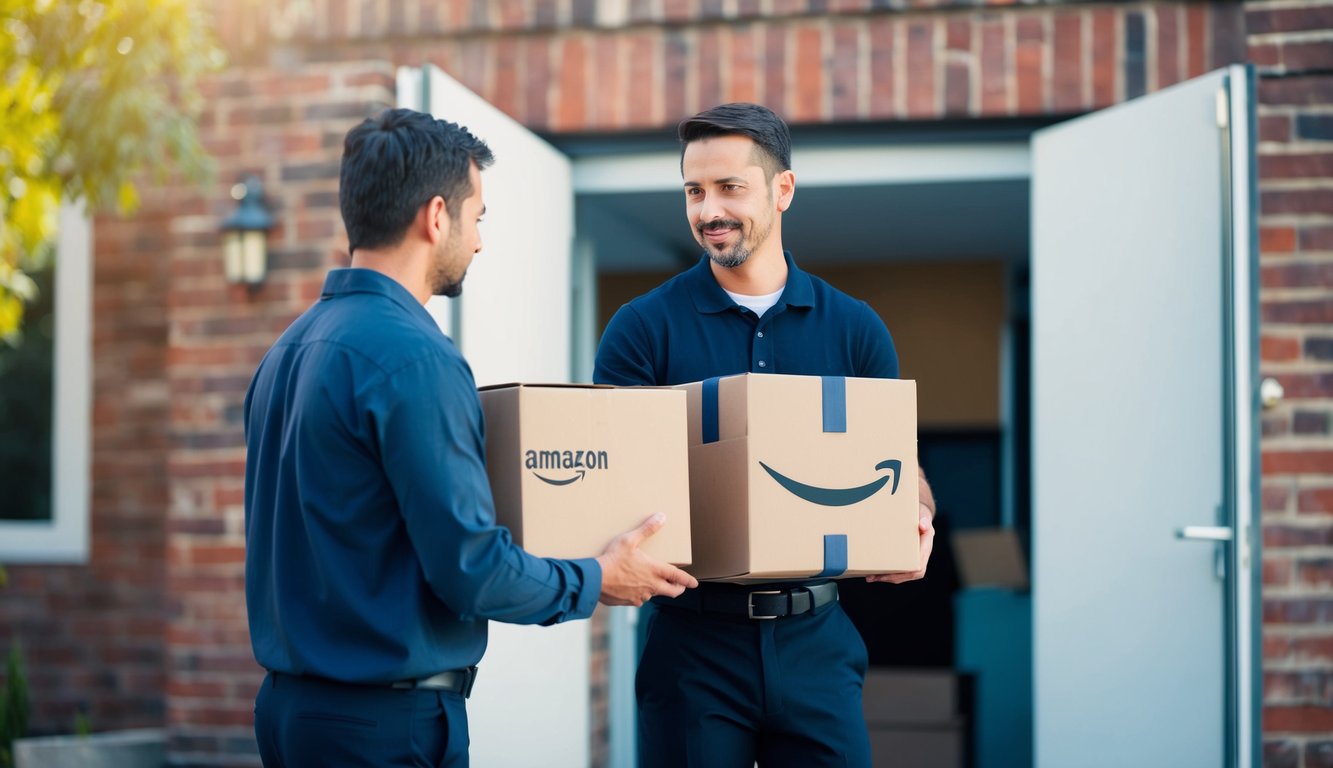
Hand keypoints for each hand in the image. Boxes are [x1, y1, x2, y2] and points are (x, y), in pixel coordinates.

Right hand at [596, 513, 698, 606]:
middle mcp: (651, 585)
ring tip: (652, 583)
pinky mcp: (630, 602)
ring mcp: (641, 595)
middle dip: (678, 589)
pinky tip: (633, 588)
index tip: (694, 583)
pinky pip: (639, 599)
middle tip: (679, 586)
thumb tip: (661, 517)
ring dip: (656, 590)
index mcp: (654, 570)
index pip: (678, 577)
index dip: (688, 580)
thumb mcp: (629, 540)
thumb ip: (647, 529)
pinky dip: (640, 594)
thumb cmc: (612, 559)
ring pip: (655, 595)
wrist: (595, 580)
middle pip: (672, 592)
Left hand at [866, 468, 935, 583]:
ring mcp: (913, 557)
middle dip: (893, 577)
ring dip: (887, 578)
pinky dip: (886, 573)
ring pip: (904, 575)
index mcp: (926, 547)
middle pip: (911, 574)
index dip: (907, 571)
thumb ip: (924, 519)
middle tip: (875, 577)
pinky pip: (898, 570)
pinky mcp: (905, 557)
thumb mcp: (922, 513)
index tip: (893, 572)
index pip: (920, 565)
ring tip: (870, 577)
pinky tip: (873, 572)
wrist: (919, 513)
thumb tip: (923, 525)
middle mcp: (921, 555)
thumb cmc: (919, 513)